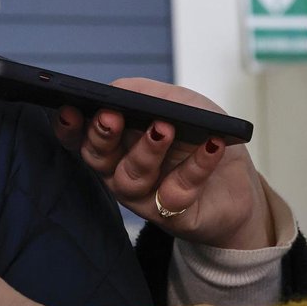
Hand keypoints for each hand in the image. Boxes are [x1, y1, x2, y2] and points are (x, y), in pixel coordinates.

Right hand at [54, 78, 273, 248]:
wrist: (237, 182)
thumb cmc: (198, 135)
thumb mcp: (176, 102)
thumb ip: (143, 92)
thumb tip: (114, 91)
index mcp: (114, 140)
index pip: (79, 135)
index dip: (68, 126)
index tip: (69, 110)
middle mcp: (119, 168)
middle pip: (96, 156)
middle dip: (101, 135)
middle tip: (112, 116)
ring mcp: (142, 195)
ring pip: (129, 177)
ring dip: (146, 151)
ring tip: (164, 128)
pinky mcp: (170, 215)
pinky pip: (175, 192)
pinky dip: (195, 166)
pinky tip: (211, 146)